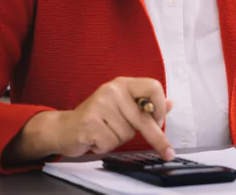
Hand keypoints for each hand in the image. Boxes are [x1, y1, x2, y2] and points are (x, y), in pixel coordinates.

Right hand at [5, 77, 174, 164]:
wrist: (64, 128)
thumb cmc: (97, 118)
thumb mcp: (123, 107)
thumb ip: (145, 106)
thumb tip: (171, 103)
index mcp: (123, 84)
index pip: (153, 87)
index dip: (160, 106)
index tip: (160, 120)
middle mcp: (112, 90)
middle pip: (143, 118)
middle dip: (156, 137)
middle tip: (167, 152)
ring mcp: (99, 105)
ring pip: (126, 134)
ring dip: (118, 139)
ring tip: (105, 132)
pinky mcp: (89, 123)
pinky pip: (111, 142)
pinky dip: (105, 146)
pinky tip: (95, 138)